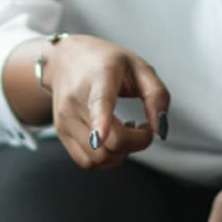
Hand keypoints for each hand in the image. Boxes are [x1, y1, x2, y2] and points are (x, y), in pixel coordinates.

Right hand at [41, 35, 168, 169]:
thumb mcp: (139, 67)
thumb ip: (157, 95)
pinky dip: (105, 158)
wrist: (64, 59)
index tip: (99, 137)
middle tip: (141, 126)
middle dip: (136, 143)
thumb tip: (161, 130)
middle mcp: (76, 101)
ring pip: (98, 159)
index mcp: (99, 78)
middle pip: (108, 143)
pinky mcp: (61, 134)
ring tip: (124, 130)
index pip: (99, 103)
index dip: (100, 122)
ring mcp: (65, 120)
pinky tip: (110, 139)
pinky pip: (88, 162)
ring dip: (120, 154)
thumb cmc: (106, 62)